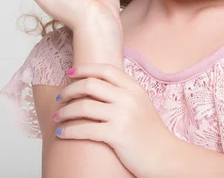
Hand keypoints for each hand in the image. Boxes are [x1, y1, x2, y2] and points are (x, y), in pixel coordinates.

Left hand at [54, 64, 178, 177]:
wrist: (165, 156)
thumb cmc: (150, 133)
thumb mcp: (141, 104)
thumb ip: (123, 92)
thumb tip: (96, 85)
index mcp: (135, 88)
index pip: (106, 70)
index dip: (85, 69)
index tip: (70, 72)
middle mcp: (129, 98)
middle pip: (90, 85)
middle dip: (70, 90)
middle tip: (61, 98)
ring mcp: (123, 116)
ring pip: (84, 106)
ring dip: (65, 111)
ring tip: (58, 117)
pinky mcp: (117, 135)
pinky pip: (85, 129)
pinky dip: (69, 130)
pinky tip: (62, 133)